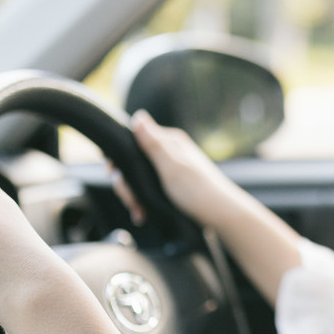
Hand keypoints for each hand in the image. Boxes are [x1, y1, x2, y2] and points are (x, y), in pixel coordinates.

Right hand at [114, 110, 237, 228]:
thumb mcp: (172, 166)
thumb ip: (154, 143)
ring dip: (134, 197)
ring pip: (139, 179)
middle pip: (134, 163)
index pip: (134, 140)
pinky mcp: (172, 186)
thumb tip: (138, 116)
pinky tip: (143, 214)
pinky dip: (143, 203)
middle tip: (132, 201)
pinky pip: (149, 191)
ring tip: (139, 211)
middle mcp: (170, 153)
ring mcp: (171, 170)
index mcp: (170, 142)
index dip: (120, 157)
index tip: (113, 173)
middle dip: (127, 185)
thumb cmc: (198, 190)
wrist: (221, 216)